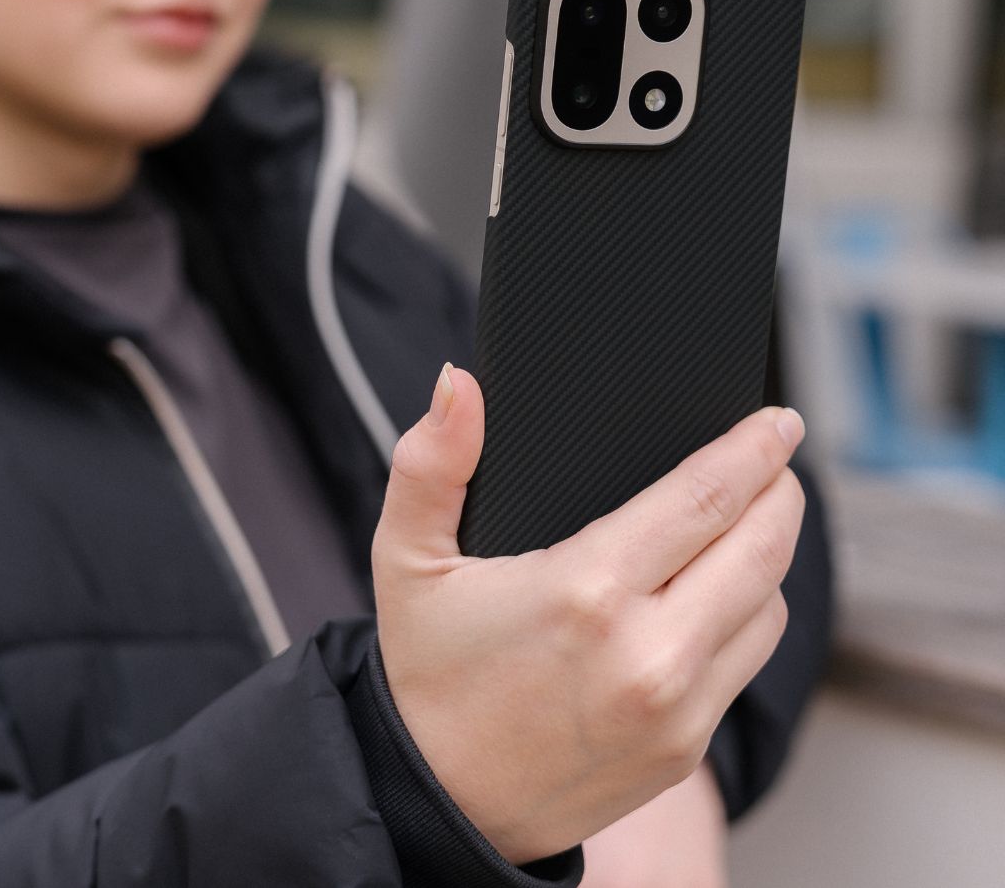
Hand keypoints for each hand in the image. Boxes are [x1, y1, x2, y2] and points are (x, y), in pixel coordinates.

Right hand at [372, 366, 804, 864]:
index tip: (779, 420)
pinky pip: (747, 662)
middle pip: (761, 547)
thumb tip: (457, 384)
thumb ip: (431, 462)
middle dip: (781, 489)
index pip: (705, 497)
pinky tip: (728, 587)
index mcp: (584, 591)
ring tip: (755, 515)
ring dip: (772, 552)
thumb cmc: (426, 672)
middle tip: (780, 454)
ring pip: (767, 605)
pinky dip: (751, 613)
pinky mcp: (684, 750)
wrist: (437, 804)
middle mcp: (646, 654)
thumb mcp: (406, 558)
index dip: (754, 449)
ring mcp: (675, 711)